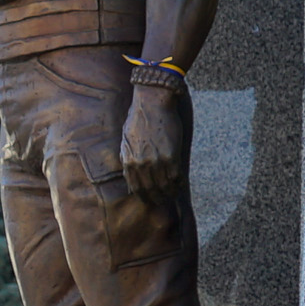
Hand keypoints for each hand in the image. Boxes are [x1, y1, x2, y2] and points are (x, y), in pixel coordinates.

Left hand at [121, 85, 185, 199]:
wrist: (152, 103)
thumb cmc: (138, 119)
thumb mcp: (125, 140)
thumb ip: (126, 158)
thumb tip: (128, 174)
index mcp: (128, 161)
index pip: (135, 187)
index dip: (143, 196)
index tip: (148, 200)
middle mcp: (141, 164)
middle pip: (150, 189)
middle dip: (156, 198)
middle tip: (161, 202)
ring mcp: (156, 161)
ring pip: (164, 185)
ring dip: (168, 193)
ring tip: (171, 195)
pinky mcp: (171, 156)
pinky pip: (175, 176)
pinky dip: (178, 183)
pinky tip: (179, 184)